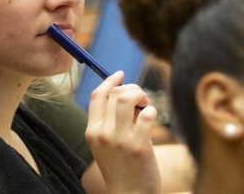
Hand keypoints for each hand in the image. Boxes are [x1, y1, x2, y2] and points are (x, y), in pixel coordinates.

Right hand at [85, 71, 160, 193]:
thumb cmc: (122, 168)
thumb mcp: (106, 145)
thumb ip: (110, 122)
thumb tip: (125, 94)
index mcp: (92, 131)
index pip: (97, 95)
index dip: (110, 81)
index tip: (121, 75)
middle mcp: (102, 133)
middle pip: (115, 93)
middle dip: (132, 89)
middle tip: (142, 100)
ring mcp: (119, 140)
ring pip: (129, 99)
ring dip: (142, 97)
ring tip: (146, 108)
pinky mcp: (138, 146)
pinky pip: (147, 115)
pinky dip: (152, 112)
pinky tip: (151, 121)